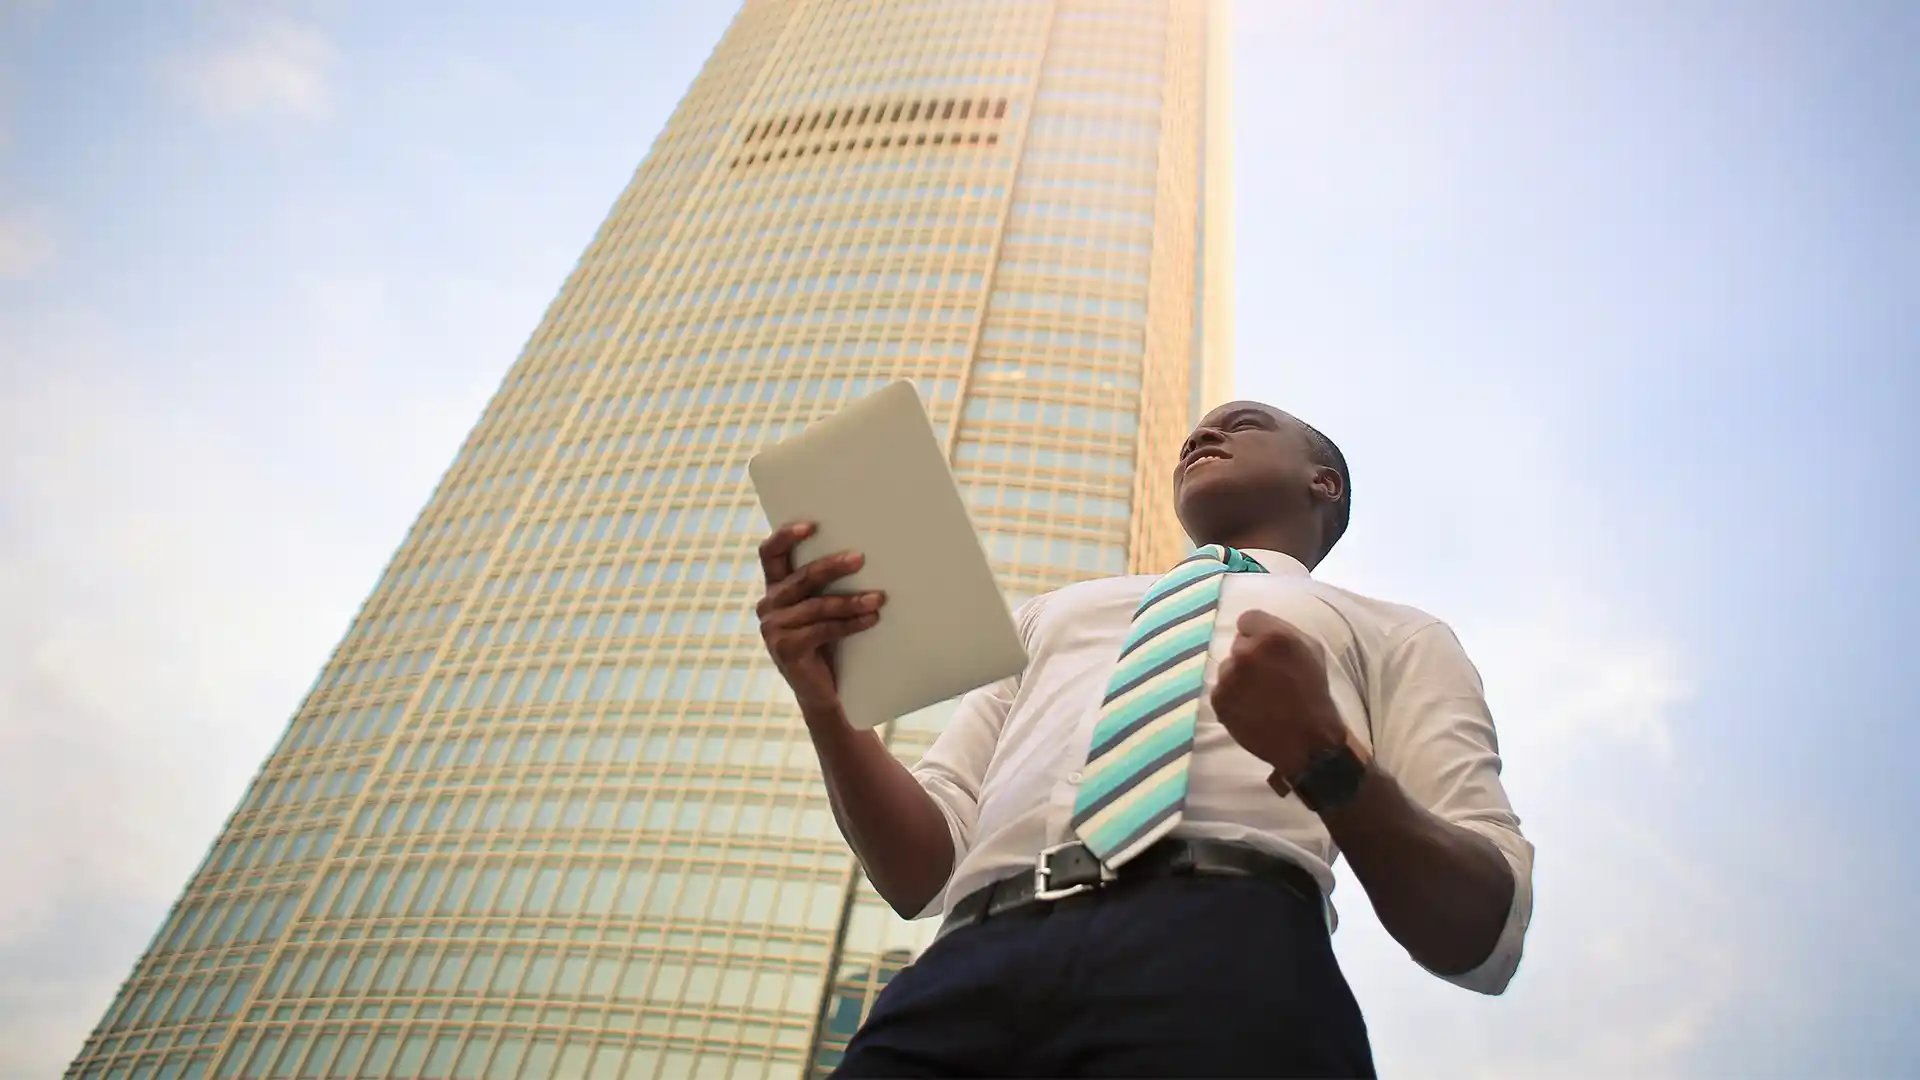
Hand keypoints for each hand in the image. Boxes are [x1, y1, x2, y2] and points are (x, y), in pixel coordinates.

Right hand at [756, 521, 886, 716]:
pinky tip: (871, 619)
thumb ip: (828, 585)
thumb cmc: (830, 642)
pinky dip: (850, 624)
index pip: (770, 553)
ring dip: (851, 601)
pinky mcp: (785, 649)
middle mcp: (768, 605)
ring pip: (817, 605)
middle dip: (832, 566)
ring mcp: (773, 629)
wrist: (825, 692)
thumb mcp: (824, 608)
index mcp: (776, 588)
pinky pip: (823, 629)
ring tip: (878, 598)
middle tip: (860, 558)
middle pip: (801, 577)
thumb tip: (863, 554)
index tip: (811, 525)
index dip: (786, 536)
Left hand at [1210, 609, 1353, 781]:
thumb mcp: (1311, 652)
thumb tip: (1258, 629)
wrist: (1307, 741)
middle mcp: (1246, 653)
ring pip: (1228, 668)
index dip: (1256, 633)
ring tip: (1260, 697)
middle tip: (1266, 676)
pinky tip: (1251, 709)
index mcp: (1273, 637)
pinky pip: (1221, 690)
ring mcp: (1229, 678)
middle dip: (1250, 656)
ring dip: (1240, 677)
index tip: (1266, 649)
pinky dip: (1233, 698)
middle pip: (1238, 644)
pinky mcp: (1219, 700)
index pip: (1247, 619)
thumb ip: (1283, 632)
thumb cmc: (1314, 694)